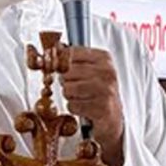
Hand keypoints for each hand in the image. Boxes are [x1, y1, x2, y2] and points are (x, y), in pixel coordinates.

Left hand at [61, 47, 124, 165]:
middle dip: (66, 81)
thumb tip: (52, 49)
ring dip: (70, 96)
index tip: (58, 68)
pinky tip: (84, 108)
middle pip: (67, 72)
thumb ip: (72, 59)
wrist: (113, 117)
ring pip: (68, 89)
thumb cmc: (98, 90)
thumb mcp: (90, 69)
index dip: (59, 61)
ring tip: (81, 97)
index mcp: (104, 58)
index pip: (70, 52)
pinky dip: (74, 108)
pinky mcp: (102, 107)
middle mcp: (107, 72)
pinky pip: (72, 105)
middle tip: (76, 87)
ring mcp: (106, 90)